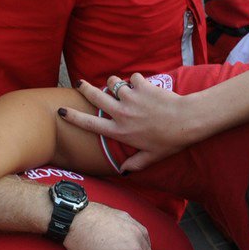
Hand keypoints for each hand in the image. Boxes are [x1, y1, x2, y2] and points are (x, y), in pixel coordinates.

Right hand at [60, 74, 207, 171]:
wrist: (187, 120)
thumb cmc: (170, 141)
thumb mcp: (152, 157)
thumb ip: (136, 163)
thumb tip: (124, 171)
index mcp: (120, 131)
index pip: (90, 123)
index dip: (73, 116)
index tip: (61, 111)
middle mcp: (121, 113)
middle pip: (95, 96)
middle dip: (85, 88)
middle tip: (80, 83)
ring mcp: (130, 97)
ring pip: (113, 83)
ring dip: (115, 84)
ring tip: (121, 87)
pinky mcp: (142, 85)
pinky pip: (133, 78)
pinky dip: (136, 81)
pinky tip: (144, 86)